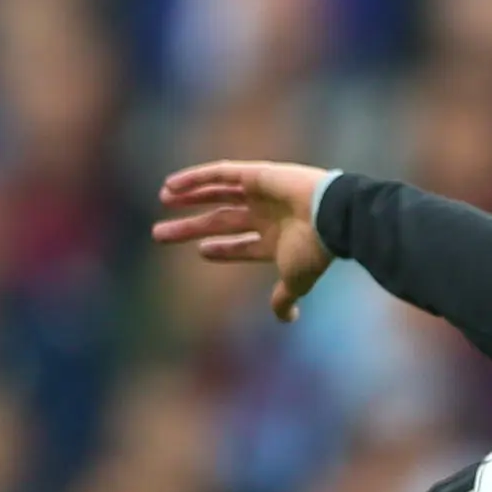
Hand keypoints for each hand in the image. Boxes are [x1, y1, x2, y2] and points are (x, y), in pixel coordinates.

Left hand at [154, 160, 337, 320]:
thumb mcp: (296, 279)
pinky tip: (171, 184)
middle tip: (159, 235)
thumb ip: (284, 298)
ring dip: (190, 196)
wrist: (333, 216)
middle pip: (221, 219)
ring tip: (163, 198)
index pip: (242, 243)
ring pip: (217, 193)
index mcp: (276, 239)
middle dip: (191, 227)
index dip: (221, 248)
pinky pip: (220, 172)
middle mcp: (267, 214)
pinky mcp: (256, 173)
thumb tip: (285, 319)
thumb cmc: (314, 249)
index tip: (200, 250)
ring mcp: (261, 192)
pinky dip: (195, 177)